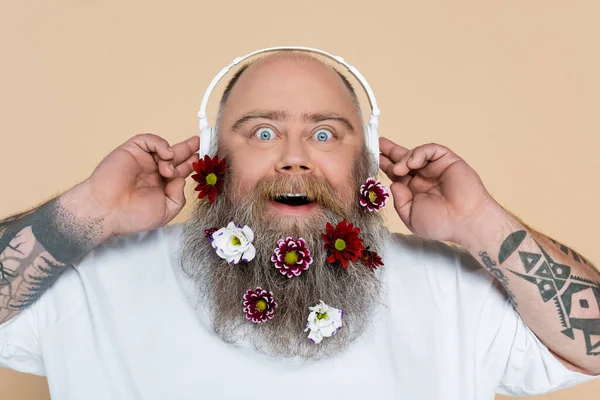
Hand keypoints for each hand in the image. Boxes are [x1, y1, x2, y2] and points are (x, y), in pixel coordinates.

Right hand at [83, 133, 198, 235]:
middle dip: (191, 150)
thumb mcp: (166, 210)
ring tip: (168, 170)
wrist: (106, 211)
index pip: (182, 171)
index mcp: (162, 185)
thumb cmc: (133, 215)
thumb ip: (179, 195)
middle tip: (202, 143)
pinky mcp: (132, 150)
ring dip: (173, 156)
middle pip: (177, 156)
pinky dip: (160, 143)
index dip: (193, 165)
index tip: (206, 160)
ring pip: (165, 148)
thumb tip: (182, 178)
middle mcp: (154, 171)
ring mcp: (143, 160)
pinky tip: (166, 155)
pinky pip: (149, 140)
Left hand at [379, 137, 497, 242]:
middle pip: (402, 159)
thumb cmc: (440, 223)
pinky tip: (413, 163)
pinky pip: (431, 150)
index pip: (396, 174)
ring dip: (403, 158)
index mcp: (414, 190)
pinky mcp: (448, 160)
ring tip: (399, 169)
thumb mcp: (410, 216)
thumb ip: (399, 201)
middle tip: (377, 143)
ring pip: (415, 154)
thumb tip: (394, 183)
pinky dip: (419, 153)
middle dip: (389, 151)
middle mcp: (423, 177)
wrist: (465, 221)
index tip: (373, 158)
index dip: (385, 165)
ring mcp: (435, 168)